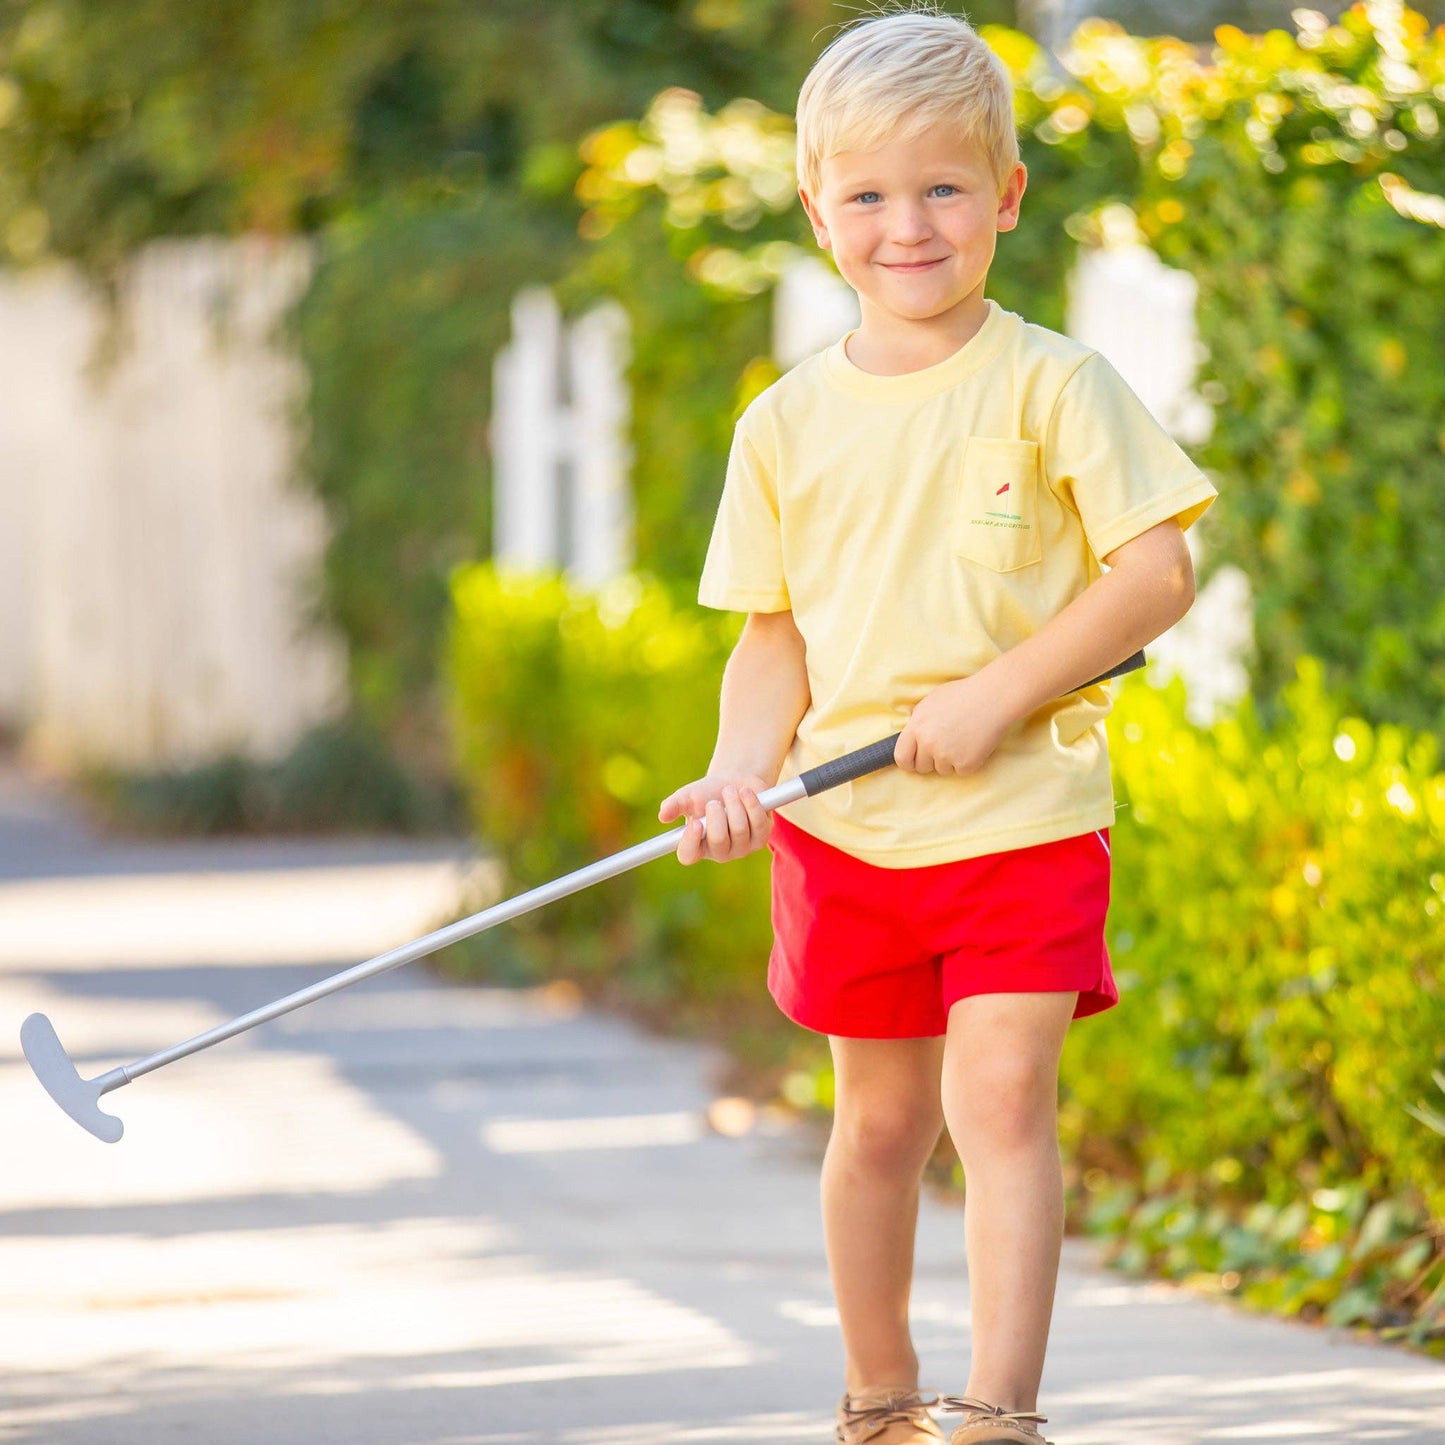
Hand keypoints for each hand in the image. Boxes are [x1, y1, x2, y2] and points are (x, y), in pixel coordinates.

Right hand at [658, 773, 772, 864]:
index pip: (688, 855)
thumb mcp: (688, 796)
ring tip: (730, 790)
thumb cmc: (707, 793)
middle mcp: (719, 852)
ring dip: (734, 804)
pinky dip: (751, 803)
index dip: (690, 842)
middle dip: (717, 815)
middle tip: (715, 800)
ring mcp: (742, 848)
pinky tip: (746, 792)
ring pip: (740, 829)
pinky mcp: (761, 838)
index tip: (695, 823)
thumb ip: (674, 805)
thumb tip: (663, 815)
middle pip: (718, 841)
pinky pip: (758, 823)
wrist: (735, 782)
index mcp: (696, 846)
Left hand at [893, 674, 1015, 775]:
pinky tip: (974, 744)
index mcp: (917, 727)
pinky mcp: (966, 764)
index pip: (901, 757)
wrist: (994, 698)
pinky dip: (967, 762)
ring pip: (942, 769)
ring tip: (963, 738)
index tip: (914, 762)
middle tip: (946, 745)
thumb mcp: (931, 701)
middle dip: (931, 760)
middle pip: (922, 767)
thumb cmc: (963, 695)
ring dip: (950, 760)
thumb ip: (918, 720)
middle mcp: (929, 744)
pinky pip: (961, 771)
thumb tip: (911, 736)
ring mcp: (947, 755)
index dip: (907, 762)